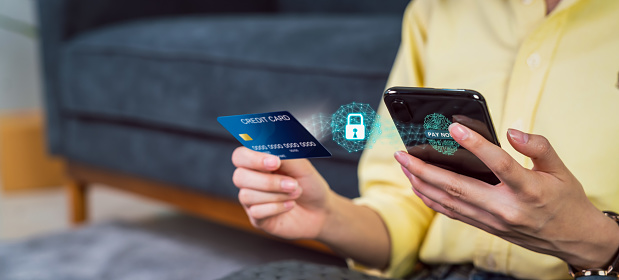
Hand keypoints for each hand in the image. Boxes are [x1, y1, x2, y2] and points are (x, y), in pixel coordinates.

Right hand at [232, 147, 330, 239]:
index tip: (275, 162)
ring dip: (276, 195)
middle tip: (292, 183)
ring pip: (247, 195)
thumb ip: (285, 157)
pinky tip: (290, 205)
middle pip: (239, 176)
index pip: (240, 156)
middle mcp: (251, 180)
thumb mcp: (302, 166)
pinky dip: (277, 208)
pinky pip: (256, 212)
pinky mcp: (257, 218)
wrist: (321, 210)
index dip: (252, 158)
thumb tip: (271, 153)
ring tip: (295, 193)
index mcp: (259, 162)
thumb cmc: (310, 185)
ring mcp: (252, 200)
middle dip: (267, 181)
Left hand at [395, 123, 618, 268]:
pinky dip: (432, 200)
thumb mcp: (562, 170)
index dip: (475, 145)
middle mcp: (507, 208)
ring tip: (404, 167)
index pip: (498, 164)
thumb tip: (511, 131)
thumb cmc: (566, 200)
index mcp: (529, 190)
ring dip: (422, 184)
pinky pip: (452, 213)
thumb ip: (538, 146)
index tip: (454, 128)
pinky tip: (419, 187)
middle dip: (425, 170)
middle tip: (403, 154)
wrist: (574, 239)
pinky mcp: (486, 227)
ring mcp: (493, 221)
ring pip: (449, 202)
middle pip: (458, 187)